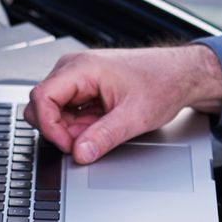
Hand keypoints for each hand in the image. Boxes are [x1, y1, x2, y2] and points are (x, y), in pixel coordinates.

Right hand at [25, 45, 221, 163]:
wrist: (180, 74)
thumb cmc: (162, 82)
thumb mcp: (135, 116)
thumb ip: (104, 136)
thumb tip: (80, 154)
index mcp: (82, 68)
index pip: (41, 97)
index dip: (49, 127)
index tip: (67, 145)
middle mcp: (73, 69)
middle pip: (42, 105)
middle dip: (58, 130)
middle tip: (85, 142)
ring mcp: (76, 78)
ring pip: (53, 111)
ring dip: (70, 129)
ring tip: (99, 131)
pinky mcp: (82, 88)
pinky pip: (67, 111)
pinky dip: (78, 126)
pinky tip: (99, 125)